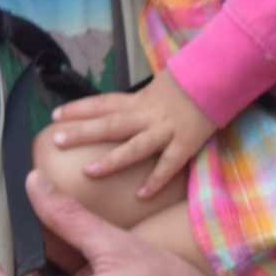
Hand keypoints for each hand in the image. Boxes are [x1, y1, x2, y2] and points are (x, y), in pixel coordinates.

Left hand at [46, 71, 217, 201]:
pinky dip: (156, 180)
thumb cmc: (186, 89)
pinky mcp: (186, 143)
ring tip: (89, 171)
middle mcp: (149, 115)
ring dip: (112, 159)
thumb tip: (111, 117)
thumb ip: (135, 105)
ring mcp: (167, 130)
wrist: (219, 81)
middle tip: (58, 141)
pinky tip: (140, 195)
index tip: (56, 117)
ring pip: (136, 145)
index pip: (104, 102)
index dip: (79, 108)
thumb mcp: (156, 90)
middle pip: (112, 123)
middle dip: (84, 131)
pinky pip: (169, 164)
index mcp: (140, 101)